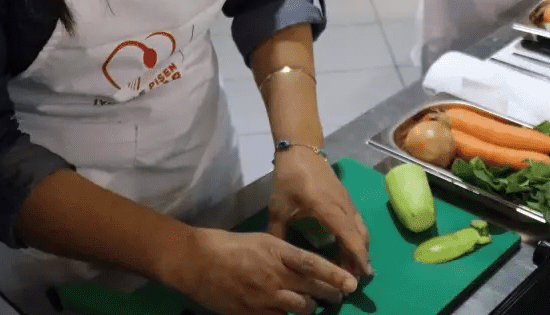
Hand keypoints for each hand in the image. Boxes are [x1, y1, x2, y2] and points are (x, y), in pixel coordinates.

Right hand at [174, 228, 357, 314]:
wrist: (197, 261)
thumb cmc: (231, 246)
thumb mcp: (263, 241)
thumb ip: (285, 255)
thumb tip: (307, 267)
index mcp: (277, 252)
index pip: (313, 264)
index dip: (334, 275)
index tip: (352, 283)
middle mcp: (274, 275)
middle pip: (312, 289)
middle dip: (330, 294)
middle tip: (339, 295)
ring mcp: (264, 298)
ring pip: (301, 309)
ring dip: (311, 308)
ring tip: (314, 305)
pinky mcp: (252, 314)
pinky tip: (288, 312)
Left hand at [268, 146, 371, 280]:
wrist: (300, 150)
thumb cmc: (289, 178)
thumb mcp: (279, 207)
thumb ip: (278, 233)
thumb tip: (276, 258)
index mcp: (328, 208)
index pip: (348, 236)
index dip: (357, 256)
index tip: (362, 275)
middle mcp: (343, 206)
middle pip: (360, 235)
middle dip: (360, 258)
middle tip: (354, 279)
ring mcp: (347, 201)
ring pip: (361, 228)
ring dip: (360, 247)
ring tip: (353, 267)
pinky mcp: (346, 199)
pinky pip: (357, 222)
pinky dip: (357, 237)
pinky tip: (348, 247)